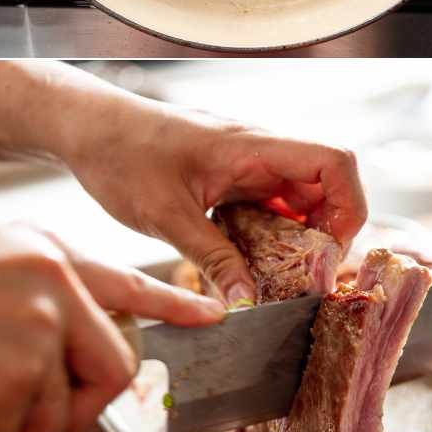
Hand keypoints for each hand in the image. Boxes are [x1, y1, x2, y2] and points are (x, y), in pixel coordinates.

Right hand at [0, 223, 223, 431]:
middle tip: (6, 404)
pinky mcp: (8, 388)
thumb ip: (27, 298)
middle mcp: (49, 286)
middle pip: (108, 368)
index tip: (210, 317)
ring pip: (52, 416)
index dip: (173, 305)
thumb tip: (57, 350)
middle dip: (69, 402)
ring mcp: (34, 336)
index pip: (126, 283)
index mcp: (37, 249)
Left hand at [59, 102, 367, 306]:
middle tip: (302, 278)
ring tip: (274, 278)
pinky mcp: (223, 178)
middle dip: (322, 235)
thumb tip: (246, 305)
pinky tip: (243, 265)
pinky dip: (264, 236)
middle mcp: (255, 151)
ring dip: (293, 239)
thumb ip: (212, 260)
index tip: (328, 252)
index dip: (349, 206)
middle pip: (322, 188)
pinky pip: (263, 207)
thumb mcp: (166, 215)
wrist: (83, 127)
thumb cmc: (120, 154)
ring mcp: (241, 165)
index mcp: (251, 146)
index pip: (334, 161)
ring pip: (293, 202)